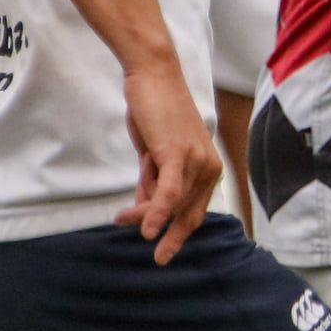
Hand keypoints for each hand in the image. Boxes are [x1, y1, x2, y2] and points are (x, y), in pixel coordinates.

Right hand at [114, 59, 224, 264]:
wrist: (153, 75)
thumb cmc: (154, 111)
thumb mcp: (155, 152)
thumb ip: (154, 180)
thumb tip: (145, 207)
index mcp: (208, 167)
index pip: (195, 210)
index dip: (180, 233)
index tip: (165, 252)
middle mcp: (209, 166)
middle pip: (185, 213)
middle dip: (167, 235)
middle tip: (154, 255)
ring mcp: (196, 161)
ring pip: (171, 204)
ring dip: (144, 215)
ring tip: (120, 219)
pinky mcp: (178, 154)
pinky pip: (169, 193)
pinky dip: (157, 212)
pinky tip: (147, 229)